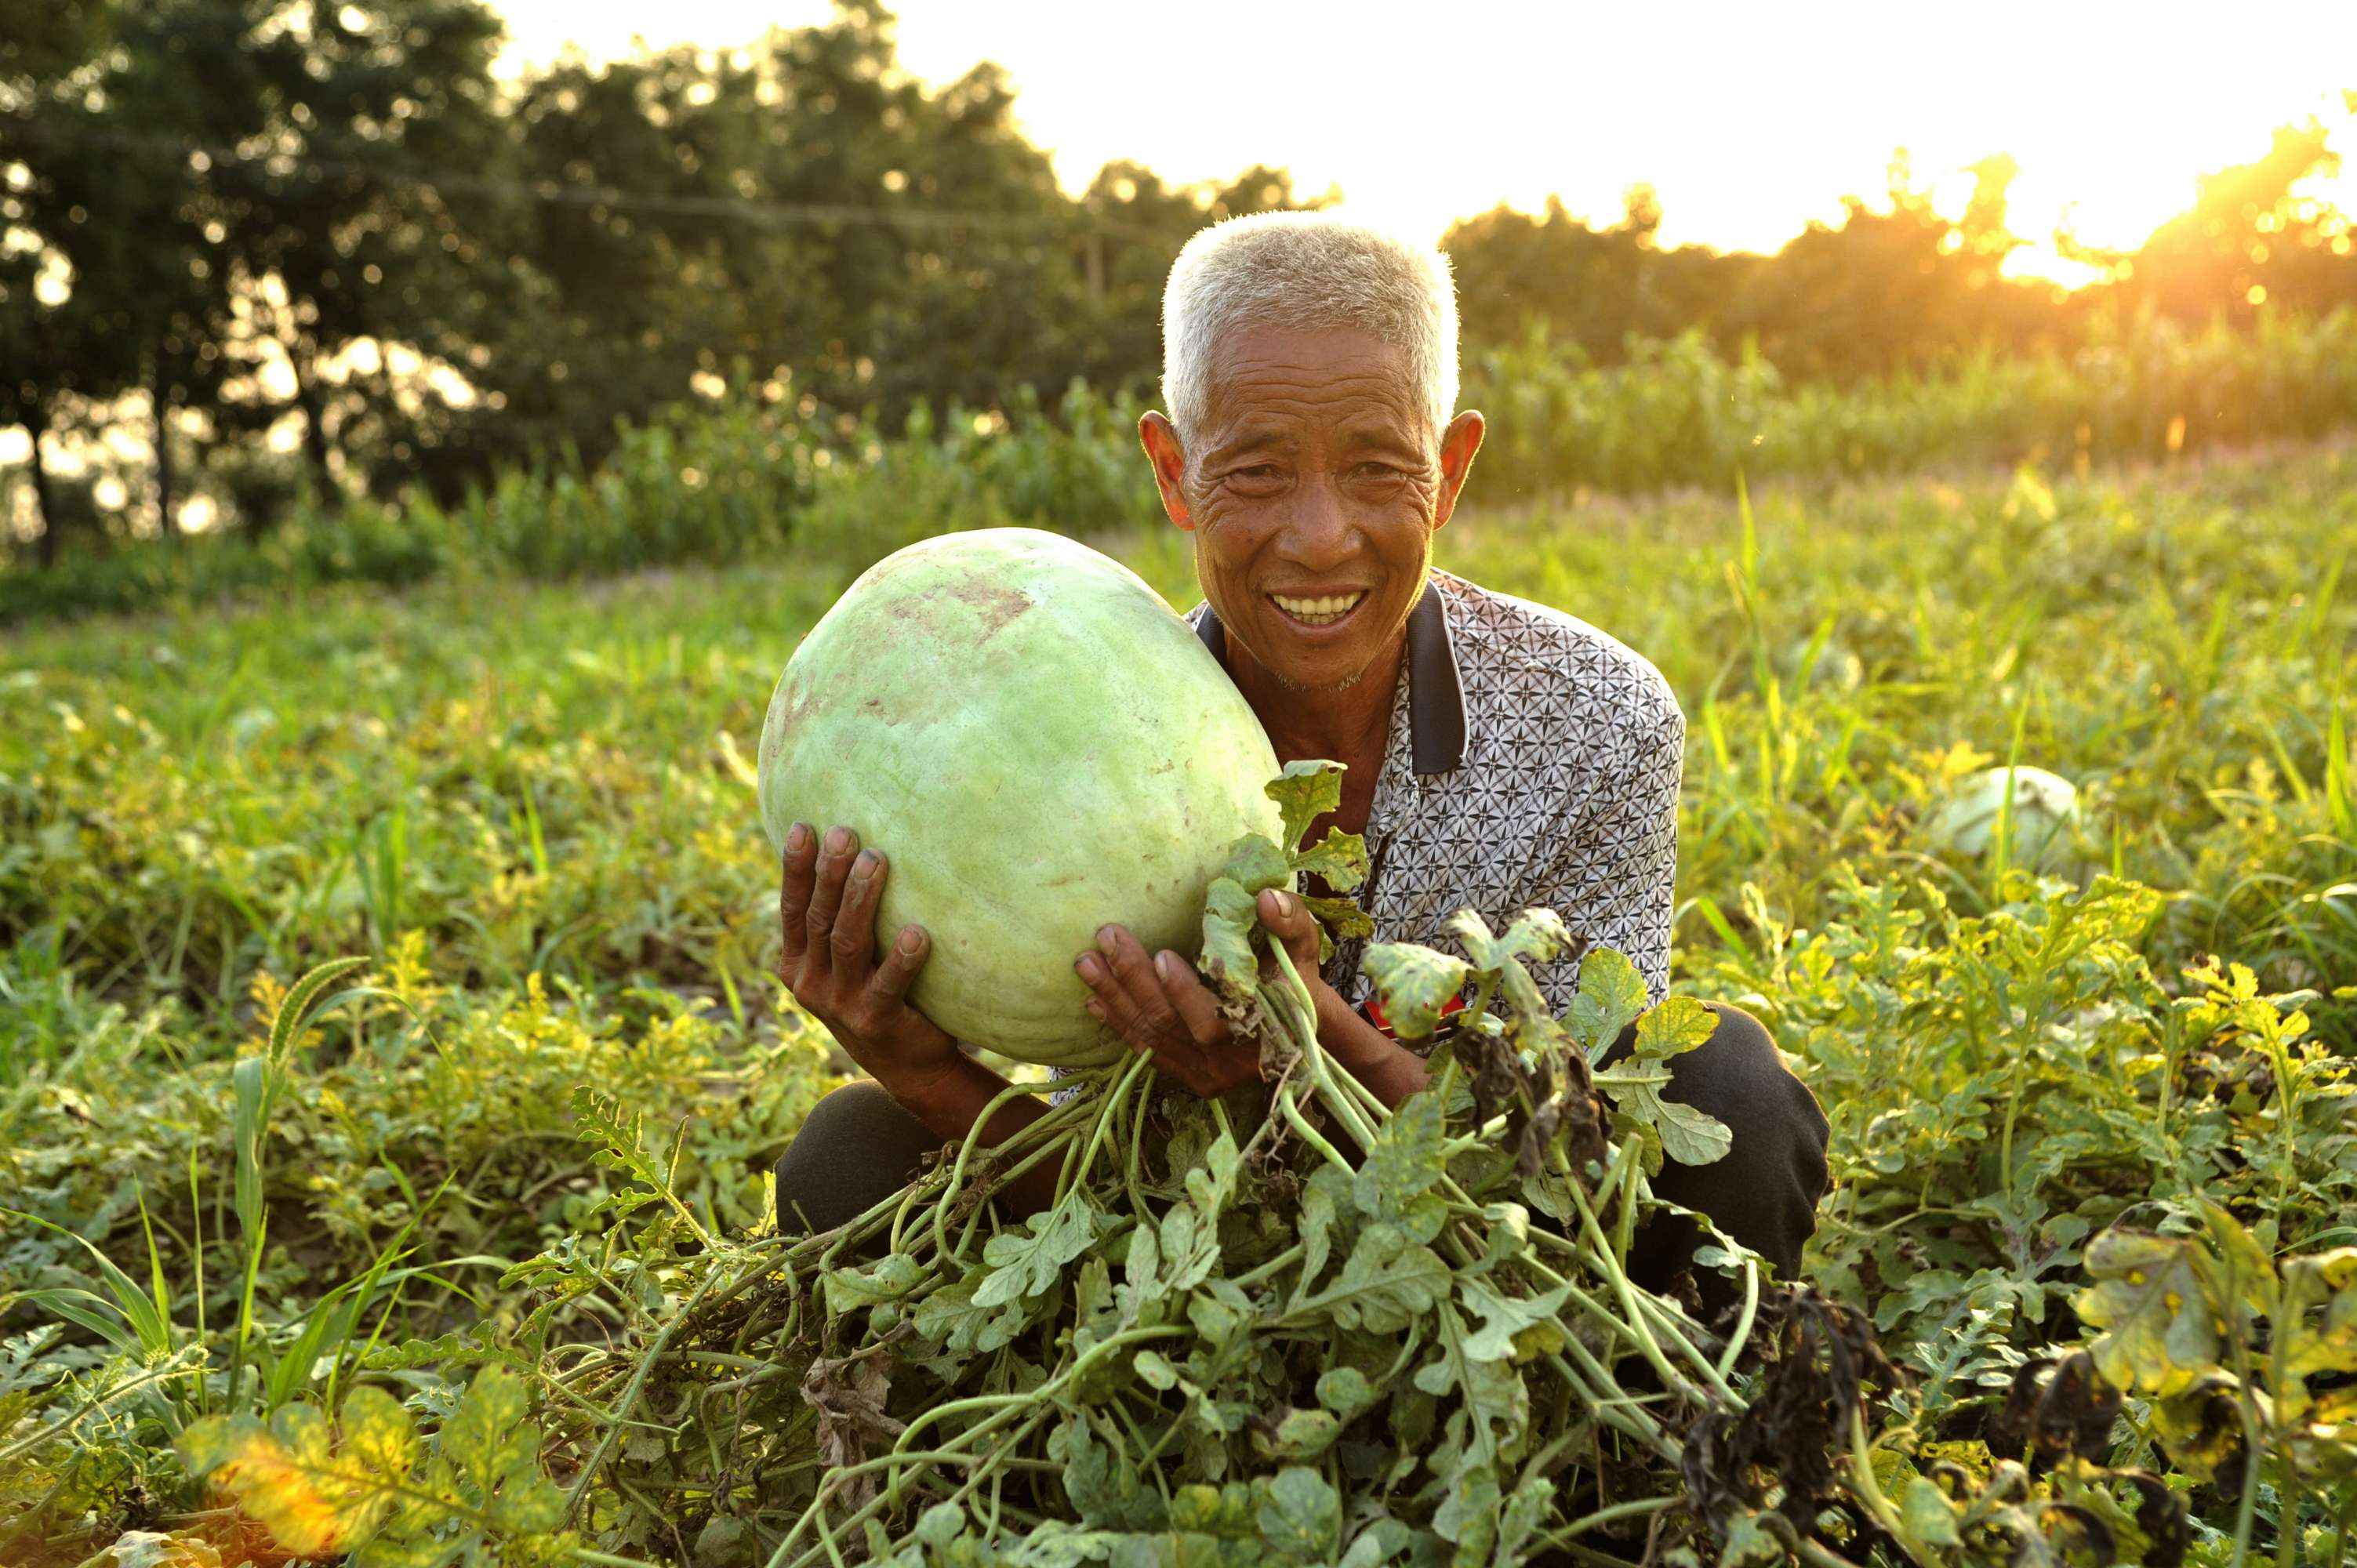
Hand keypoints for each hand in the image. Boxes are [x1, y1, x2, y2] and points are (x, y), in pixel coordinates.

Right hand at [779, 822, 959, 1090]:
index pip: (793, 909)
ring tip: (878, 860)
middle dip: (830, 873)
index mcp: (798, 965)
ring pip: (847, 943)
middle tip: (845, 833)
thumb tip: (855, 849)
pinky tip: (918, 932)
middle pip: (819, 920)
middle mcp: (811, 983)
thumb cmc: (881, 994)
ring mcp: (841, 1005)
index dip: (794, 869)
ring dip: (860, 899)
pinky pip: (889, 984)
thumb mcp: (848, 961)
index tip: (803, 827)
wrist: (908, 1066)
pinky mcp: (877, 1022)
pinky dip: (902, 957)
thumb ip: (840, 921)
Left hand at [1075, 888, 1327, 1097]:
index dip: (1183, 992)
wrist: (1303, 1035)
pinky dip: (1119, 1024)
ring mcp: (1206, 1074)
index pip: (1213, 1020)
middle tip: (1107, 939)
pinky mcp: (1190, 1077)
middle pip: (1170, 1025)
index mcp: (1259, 1030)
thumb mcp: (1303, 949)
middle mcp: (1228, 1062)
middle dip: (1134, 981)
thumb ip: (1291, 923)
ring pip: (1152, 1038)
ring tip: (1086, 963)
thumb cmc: (1299, 983)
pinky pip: (1148, 1051)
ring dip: (1115, 999)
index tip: (1161, 954)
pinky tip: (1094, 1001)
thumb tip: (1266, 898)